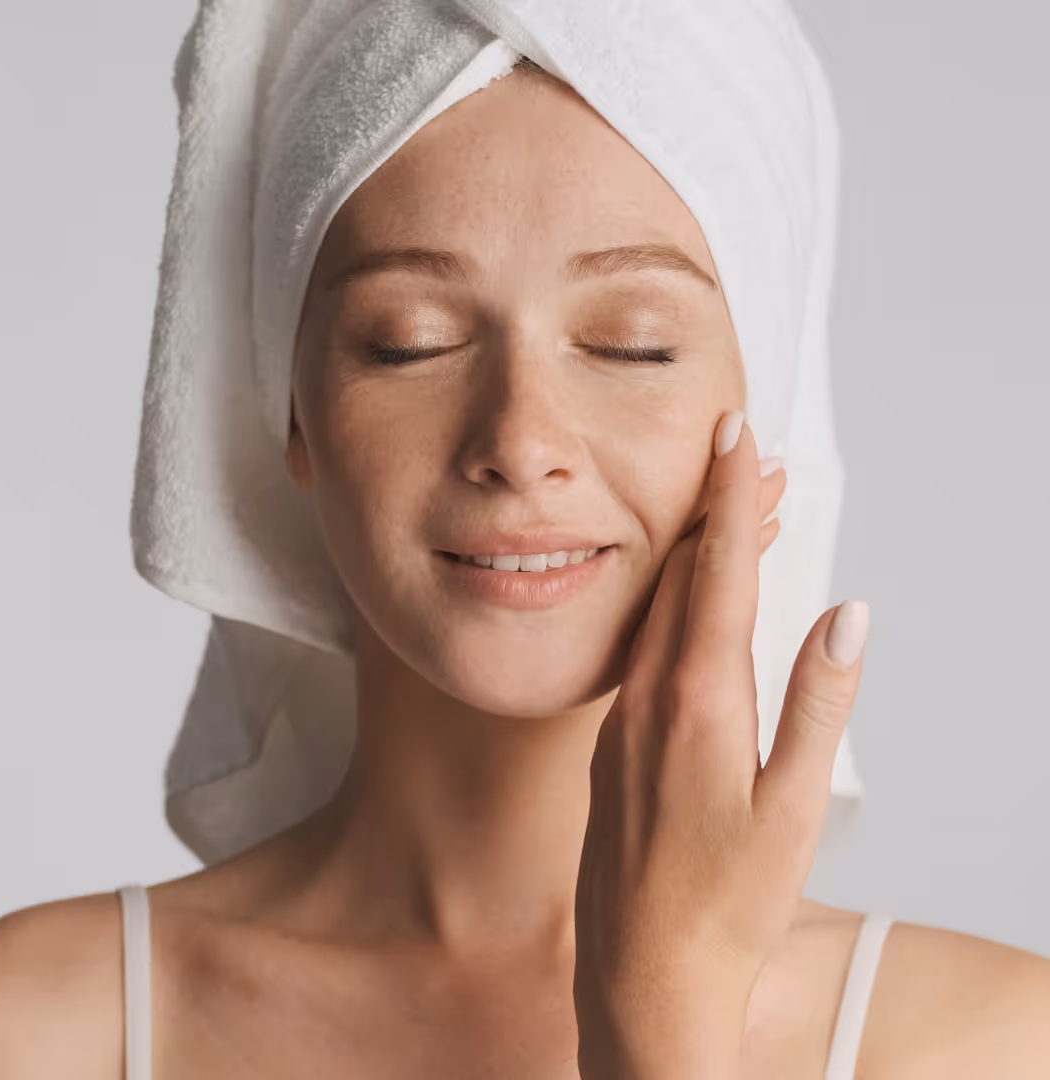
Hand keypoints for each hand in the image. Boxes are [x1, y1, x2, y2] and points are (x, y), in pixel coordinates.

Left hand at [574, 410, 868, 1079]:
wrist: (642, 972)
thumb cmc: (727, 903)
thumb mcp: (794, 808)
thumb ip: (818, 704)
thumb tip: (846, 615)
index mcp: (698, 699)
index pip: (717, 572)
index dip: (728, 495)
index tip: (733, 434)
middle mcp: (649, 695)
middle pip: (685, 575)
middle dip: (717, 507)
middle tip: (747, 452)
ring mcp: (625, 716)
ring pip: (660, 608)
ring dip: (697, 553)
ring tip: (735, 510)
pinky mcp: (614, 740)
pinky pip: (642, 648)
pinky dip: (673, 607)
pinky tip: (691, 600)